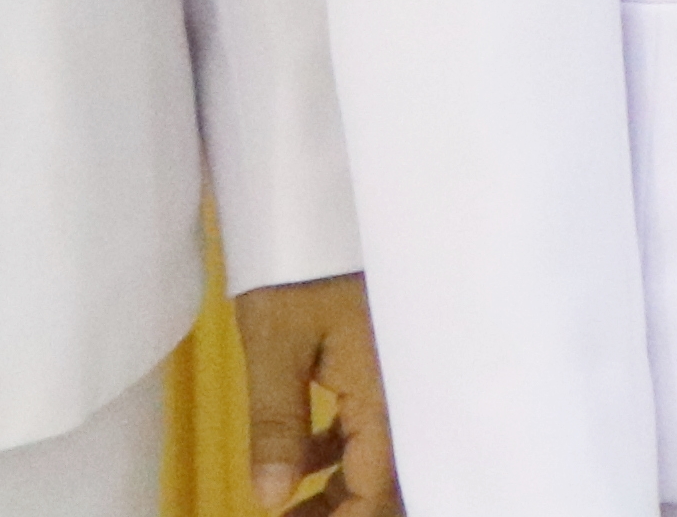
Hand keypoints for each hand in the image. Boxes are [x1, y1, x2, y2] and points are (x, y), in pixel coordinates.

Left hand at [231, 272, 398, 516]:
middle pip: (392, 476)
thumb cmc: (302, 259)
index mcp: (385, 390)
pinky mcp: (389, 354)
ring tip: (292, 509)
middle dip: (349, 510)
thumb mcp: (275, 340)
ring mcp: (401, 370)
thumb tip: (270, 498)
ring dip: (345, 489)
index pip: (378, 487)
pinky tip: (304, 460)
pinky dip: (343, 452)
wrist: (329, 191)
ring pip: (386, 452)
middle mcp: (406, 386)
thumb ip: (276, 424)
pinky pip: (377, 421)